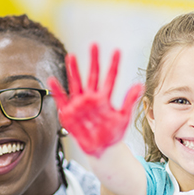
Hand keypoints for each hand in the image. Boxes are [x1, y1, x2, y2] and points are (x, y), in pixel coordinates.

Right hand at [48, 43, 143, 157]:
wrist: (102, 149)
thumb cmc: (113, 134)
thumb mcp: (124, 117)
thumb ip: (130, 101)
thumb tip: (140, 85)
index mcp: (104, 98)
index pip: (110, 78)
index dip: (113, 65)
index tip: (117, 51)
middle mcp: (91, 98)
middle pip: (92, 75)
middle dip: (93, 60)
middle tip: (94, 45)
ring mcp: (79, 104)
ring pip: (76, 83)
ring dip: (74, 70)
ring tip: (72, 56)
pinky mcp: (68, 113)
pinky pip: (61, 100)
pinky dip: (57, 90)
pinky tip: (53, 80)